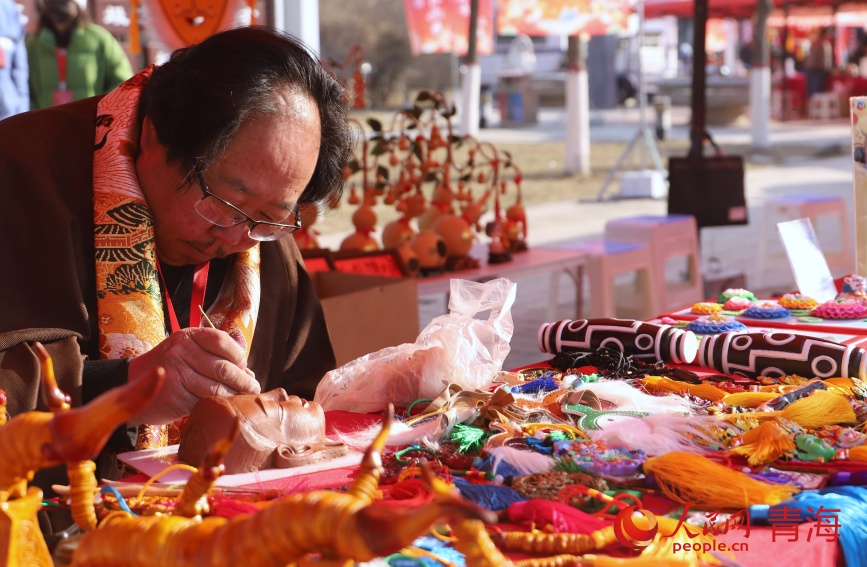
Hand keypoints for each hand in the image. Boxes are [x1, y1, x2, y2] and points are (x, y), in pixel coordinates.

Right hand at [127, 328, 260, 425]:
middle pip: (223, 368)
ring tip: (242, 399)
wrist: (131, 385)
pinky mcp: (174, 396)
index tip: (246, 368)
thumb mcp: (189, 353)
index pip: (222, 341)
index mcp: (188, 336)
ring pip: (216, 388)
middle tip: (254, 388)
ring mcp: (176, 373)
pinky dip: (217, 406)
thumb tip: (250, 374)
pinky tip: (223, 407)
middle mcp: (181, 351)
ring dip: (234, 396)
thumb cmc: (170, 368)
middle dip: (243, 381)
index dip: (239, 356)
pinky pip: (203, 402)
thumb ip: (216, 359)